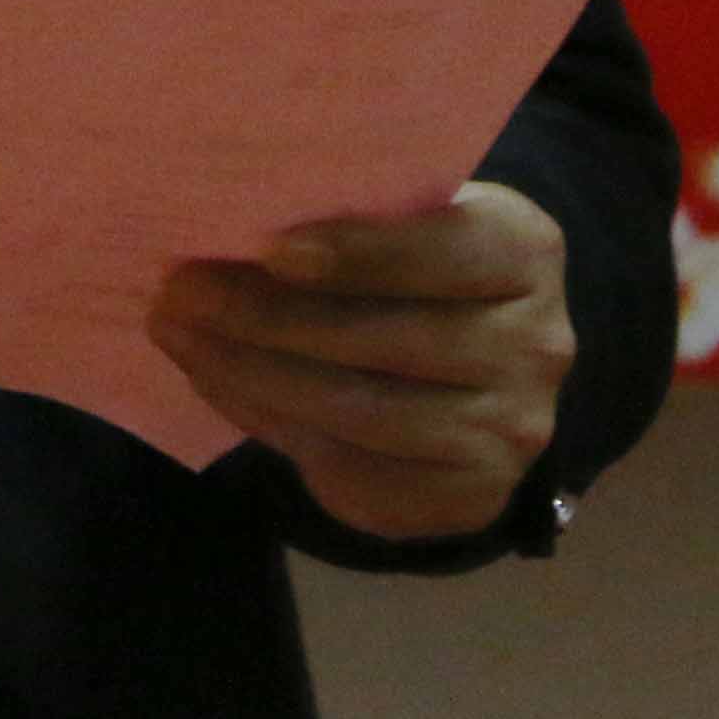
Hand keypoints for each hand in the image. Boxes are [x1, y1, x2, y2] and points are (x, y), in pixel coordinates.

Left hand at [147, 179, 574, 543]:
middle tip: (181, 292)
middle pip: (388, 338)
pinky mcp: (471, 498)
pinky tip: (222, 385)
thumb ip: (348, 220)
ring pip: (365, 412)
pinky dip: (276, 427)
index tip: (268, 248)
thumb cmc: (418, 267)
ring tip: (183, 338)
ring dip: (256, 374)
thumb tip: (224, 227)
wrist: (481, 365)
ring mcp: (511, 432)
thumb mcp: (409, 221)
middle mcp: (537, 345)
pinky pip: (358, 474)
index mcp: (525, 250)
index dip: (358, 252)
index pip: (445, 248)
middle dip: (269, 317)